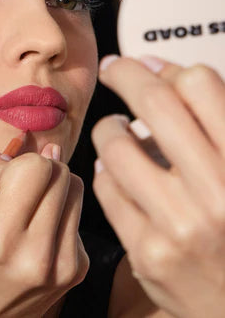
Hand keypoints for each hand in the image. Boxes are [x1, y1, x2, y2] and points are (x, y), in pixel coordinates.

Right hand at [0, 129, 87, 316]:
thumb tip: (6, 150)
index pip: (36, 168)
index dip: (12, 163)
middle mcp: (38, 258)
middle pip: (61, 173)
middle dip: (33, 169)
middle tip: (8, 188)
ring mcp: (64, 267)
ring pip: (75, 188)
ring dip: (48, 185)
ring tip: (20, 205)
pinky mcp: (77, 270)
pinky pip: (76, 213)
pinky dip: (54, 209)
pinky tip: (30, 227)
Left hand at [92, 55, 224, 317]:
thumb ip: (210, 116)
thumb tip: (154, 67)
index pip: (200, 85)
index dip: (164, 68)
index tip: (144, 65)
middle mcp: (220, 193)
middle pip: (155, 103)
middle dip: (124, 75)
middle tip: (112, 69)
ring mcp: (180, 226)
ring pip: (117, 146)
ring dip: (109, 128)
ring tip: (117, 130)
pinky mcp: (148, 254)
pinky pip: (106, 189)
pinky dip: (105, 171)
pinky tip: (116, 172)